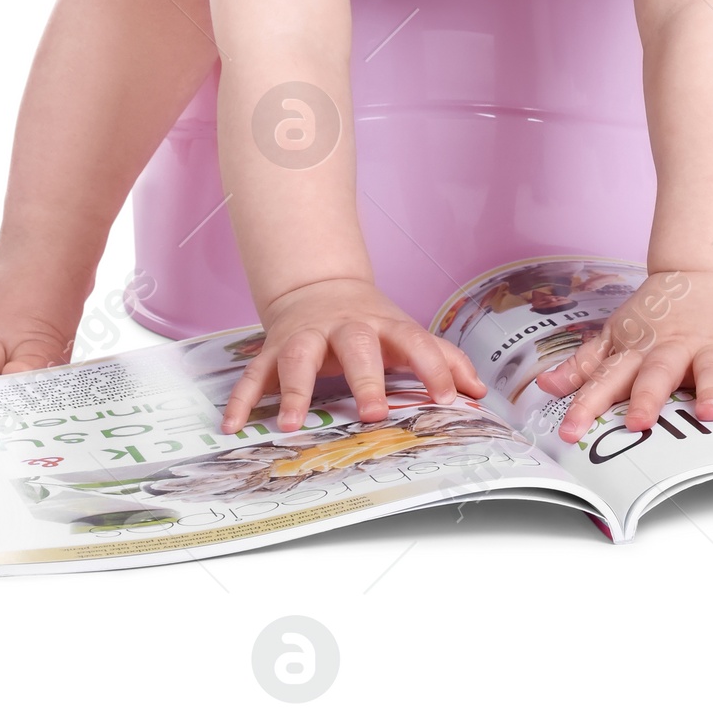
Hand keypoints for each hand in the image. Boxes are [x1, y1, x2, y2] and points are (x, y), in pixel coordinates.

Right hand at [219, 277, 486, 433]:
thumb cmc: (370, 323)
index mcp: (384, 326)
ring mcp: (307, 337)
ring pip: (300, 357)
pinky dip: (242, 398)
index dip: (434, 368)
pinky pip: (255, 373)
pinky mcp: (274, 349)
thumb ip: (444, 360)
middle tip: (374, 415)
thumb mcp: (407, 335)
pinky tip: (233, 424)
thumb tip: (480, 391)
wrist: (318, 288)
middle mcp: (345, 328)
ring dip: (295, 390)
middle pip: (357, 346)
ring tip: (293, 425)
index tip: (449, 398)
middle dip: (366, 379)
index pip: (416, 342)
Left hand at [534, 269, 712, 444]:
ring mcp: (711, 350)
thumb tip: (545, 390)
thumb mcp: (618, 335)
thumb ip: (584, 365)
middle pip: (656, 375)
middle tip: (638, 422)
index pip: (607, 381)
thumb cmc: (657, 314)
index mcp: (640, 351)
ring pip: (710, 371)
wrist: (706, 274)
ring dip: (712, 390)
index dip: (588, 405)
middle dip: (647, 398)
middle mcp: (673, 351)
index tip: (571, 432)